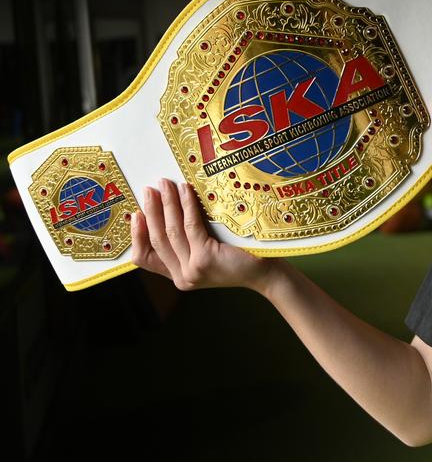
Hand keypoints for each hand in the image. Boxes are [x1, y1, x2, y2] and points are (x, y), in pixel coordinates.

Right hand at [131, 177, 278, 292]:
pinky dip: (185, 205)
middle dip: (151, 211)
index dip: (137, 235)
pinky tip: (185, 190)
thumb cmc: (238, 257)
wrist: (266, 272)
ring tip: (165, 184)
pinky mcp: (205, 258)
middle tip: (149, 189)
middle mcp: (182, 277)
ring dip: (166, 204)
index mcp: (179, 277)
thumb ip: (186, 244)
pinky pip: (190, 226)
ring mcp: (192, 269)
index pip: (145, 259)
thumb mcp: (205, 254)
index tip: (136, 213)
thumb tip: (165, 211)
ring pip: (171, 231)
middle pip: (157, 240)